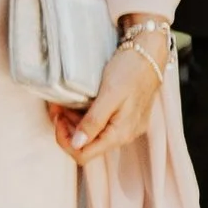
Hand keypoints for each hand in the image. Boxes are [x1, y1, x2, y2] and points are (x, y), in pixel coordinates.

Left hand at [54, 26, 167, 162]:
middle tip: (57, 107)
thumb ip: (94, 121)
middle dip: (67, 128)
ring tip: (65, 103)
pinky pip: (100, 124)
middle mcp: (124, 135)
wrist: (150, 53)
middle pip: (86, 145)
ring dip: (74, 121)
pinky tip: (79, 102)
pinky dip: (85, 115)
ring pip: (92, 135)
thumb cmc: (131, 70)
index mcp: (120, 134)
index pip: (83, 154)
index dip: (65, 140)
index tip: (57, 118)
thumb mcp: (109, 94)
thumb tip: (77, 145)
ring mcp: (126, 127)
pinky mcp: (125, 117)